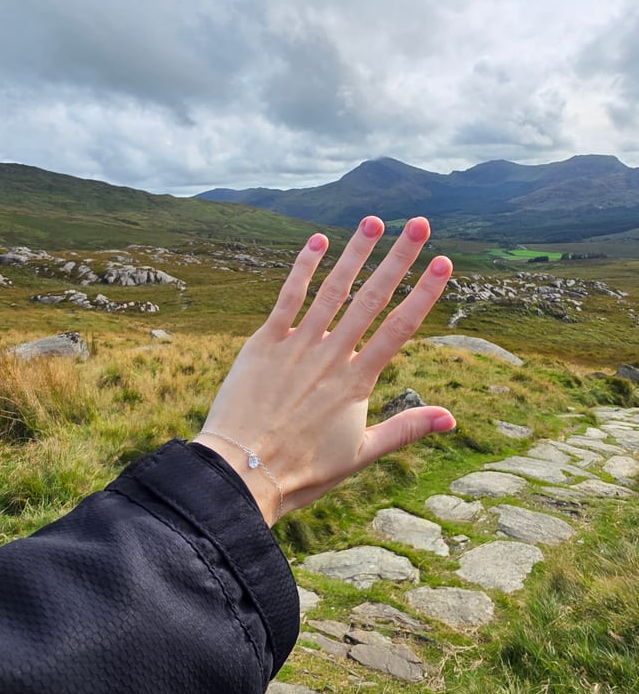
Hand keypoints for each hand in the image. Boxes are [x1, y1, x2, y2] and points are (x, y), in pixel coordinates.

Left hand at [194, 216, 454, 525]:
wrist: (243, 472)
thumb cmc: (303, 469)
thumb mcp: (361, 452)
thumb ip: (406, 429)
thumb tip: (451, 418)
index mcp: (357, 382)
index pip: (400, 328)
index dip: (425, 293)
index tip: (445, 263)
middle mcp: (331, 356)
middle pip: (371, 299)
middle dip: (399, 259)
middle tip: (420, 225)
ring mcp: (296, 346)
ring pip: (332, 290)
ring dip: (355, 254)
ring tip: (374, 221)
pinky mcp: (264, 343)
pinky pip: (287, 298)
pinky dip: (302, 268)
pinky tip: (318, 241)